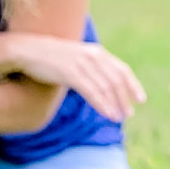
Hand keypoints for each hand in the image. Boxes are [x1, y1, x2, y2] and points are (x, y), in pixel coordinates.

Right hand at [0, 34, 147, 122]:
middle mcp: (93, 56)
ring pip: (106, 87)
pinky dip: (103, 104)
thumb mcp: (76, 59)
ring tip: (119, 118)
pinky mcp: (71, 73)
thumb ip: (90, 68)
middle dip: (125, 98)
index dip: (133, 85)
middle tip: (129, 114)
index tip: (141, 99)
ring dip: (115, 104)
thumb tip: (102, 84)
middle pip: (116, 80)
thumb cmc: (51, 57)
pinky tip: (108, 114)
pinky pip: (92, 92)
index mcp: (97, 52)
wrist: (28, 50)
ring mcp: (82, 64)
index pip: (121, 69)